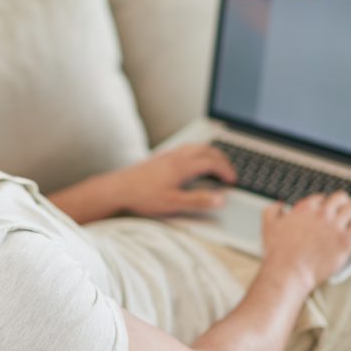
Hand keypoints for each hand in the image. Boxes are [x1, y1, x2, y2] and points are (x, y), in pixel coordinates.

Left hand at [114, 143, 236, 215]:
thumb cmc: (143, 196)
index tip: (233, 180)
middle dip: (222, 159)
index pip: (212, 163)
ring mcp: (168, 155)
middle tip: (230, 170)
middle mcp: (176, 156)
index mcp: (183, 166)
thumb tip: (220, 199)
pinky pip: (185, 148)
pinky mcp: (160, 157)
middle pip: (206, 150)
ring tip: (216, 163)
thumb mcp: (173, 203)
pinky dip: (197, 152)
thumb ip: (198, 201)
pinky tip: (193, 161)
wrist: (118, 188)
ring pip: (195, 147)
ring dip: (210, 153)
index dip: (226, 170)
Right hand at [261, 191, 350, 291]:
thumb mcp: (268, 225)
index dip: (322, 203)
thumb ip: (272, 210)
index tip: (322, 210)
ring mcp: (336, 227)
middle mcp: (322, 214)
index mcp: (305, 209)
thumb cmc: (278, 252)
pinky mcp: (346, 241)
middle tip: (343, 208)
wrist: (289, 271)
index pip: (320, 198)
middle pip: (340, 198)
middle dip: (341, 202)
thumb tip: (279, 205)